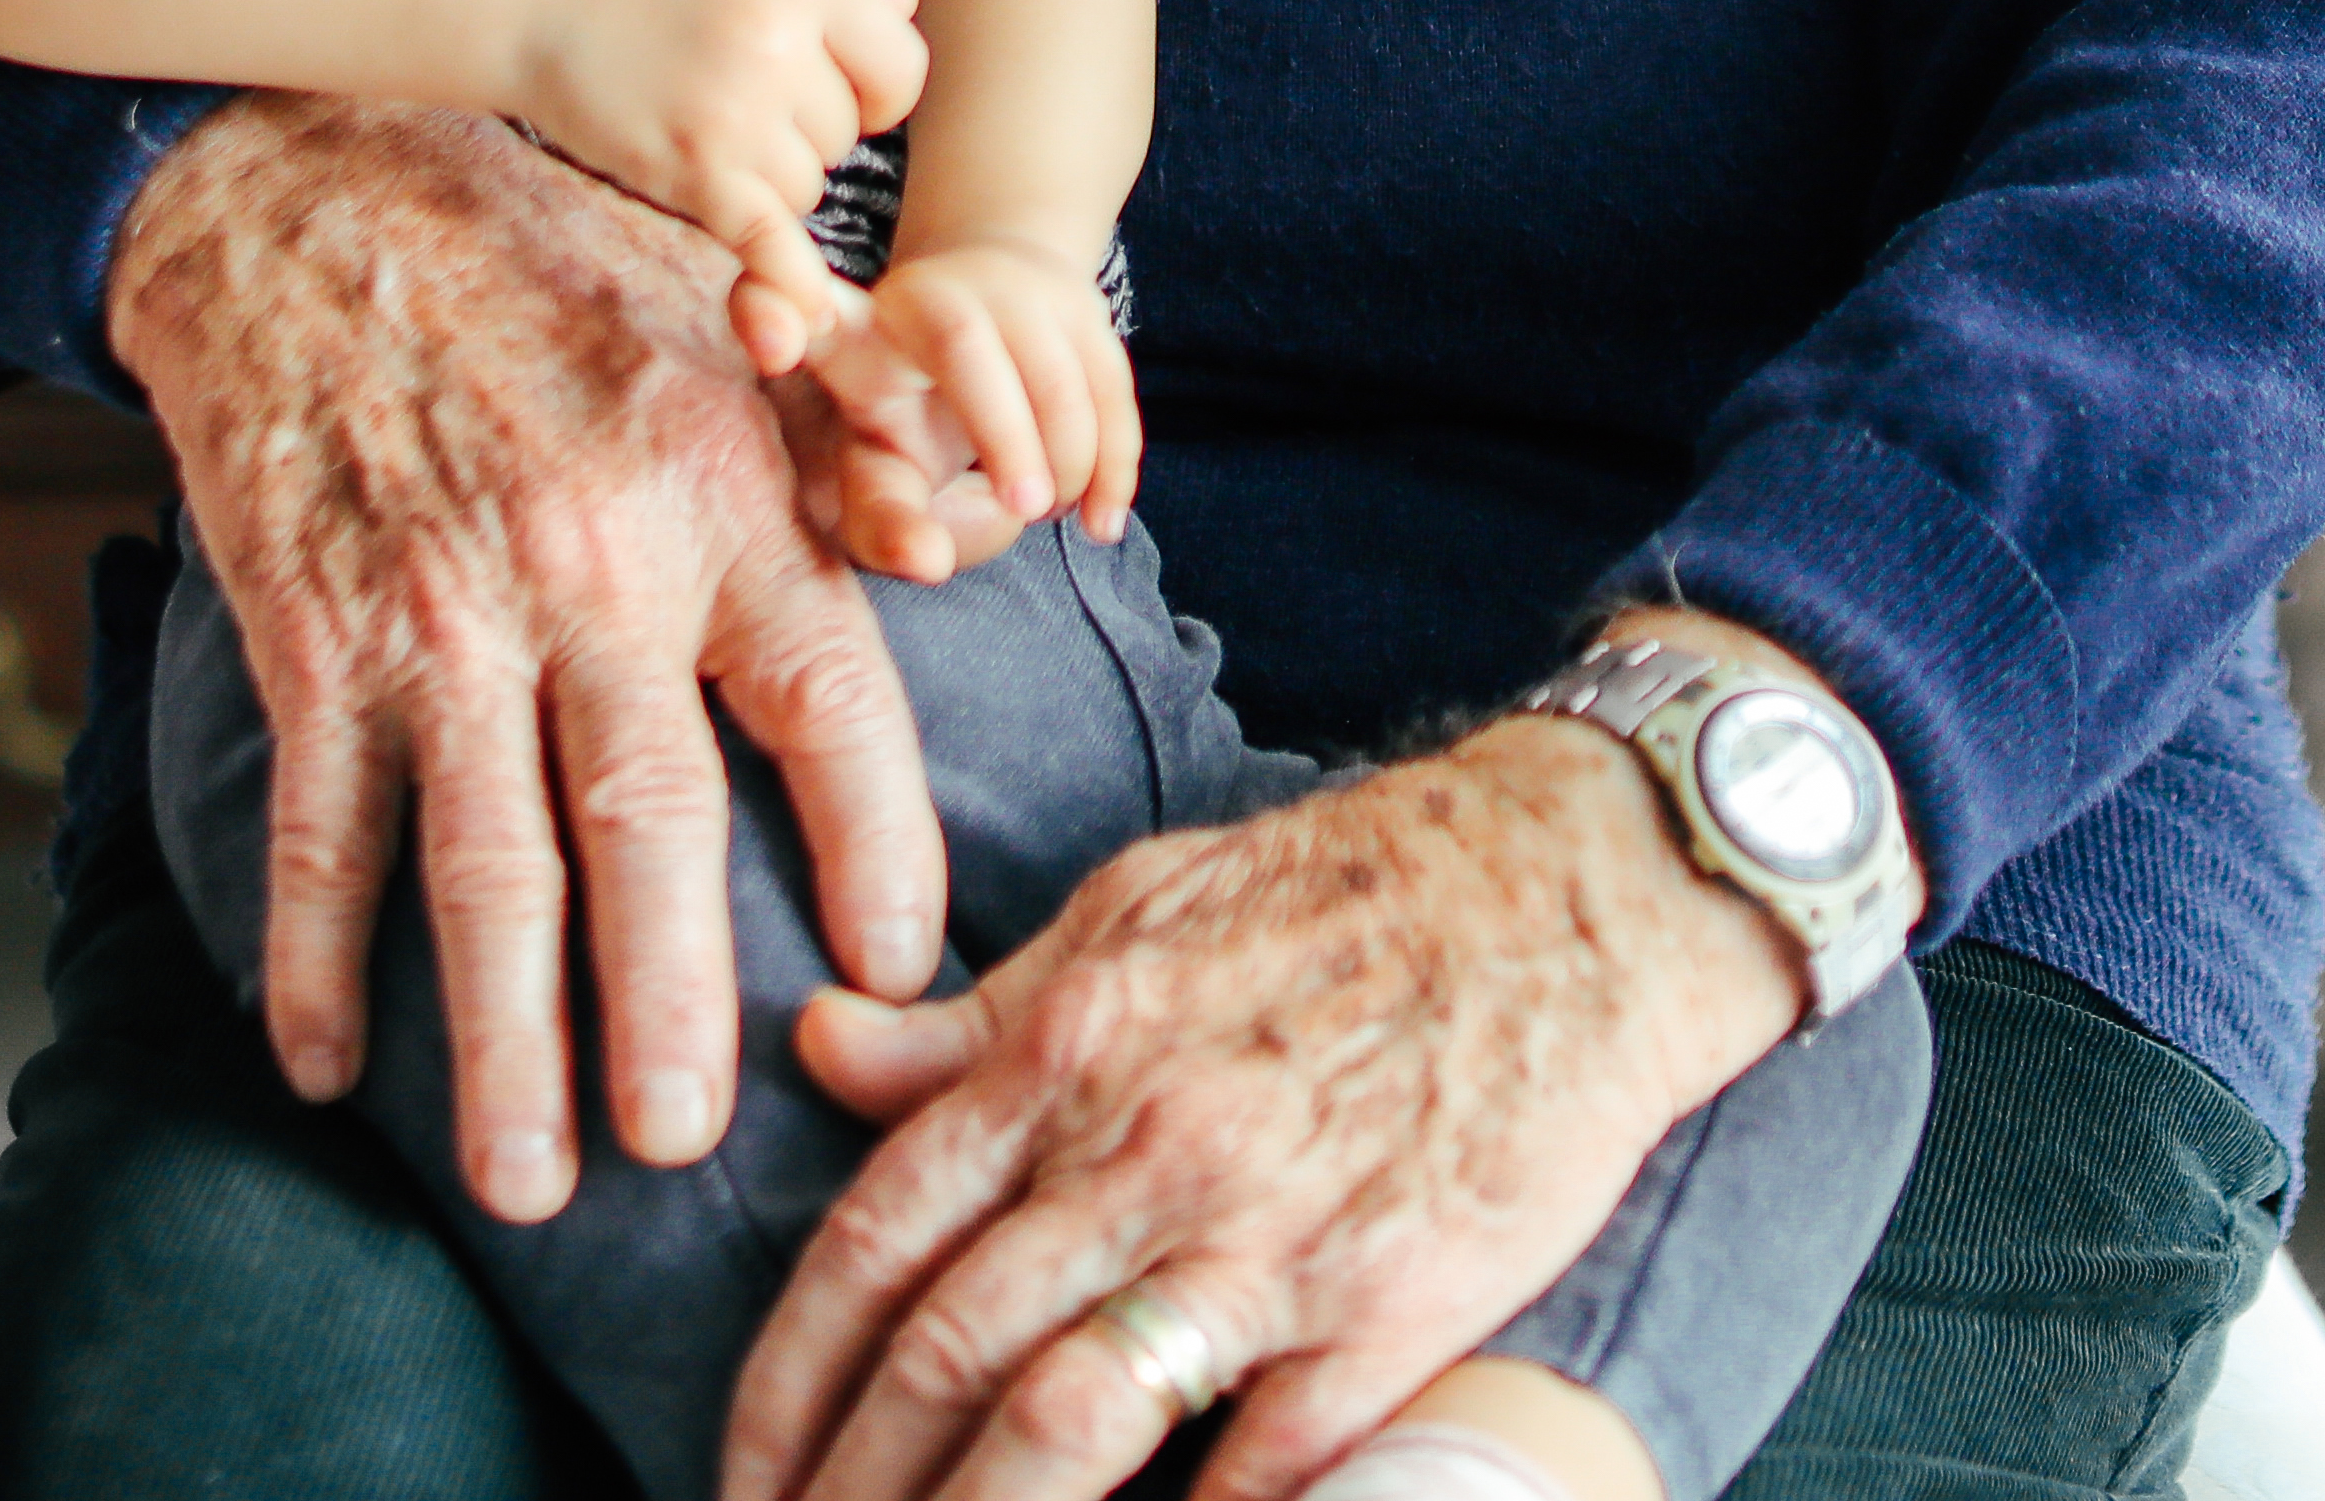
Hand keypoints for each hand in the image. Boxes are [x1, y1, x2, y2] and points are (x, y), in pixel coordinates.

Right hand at [108, 95, 951, 1219]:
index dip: (874, 844)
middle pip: (646, 824)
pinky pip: (322, 822)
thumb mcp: (734, 323)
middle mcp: (591, 563)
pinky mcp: (314, 627)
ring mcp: (439, 609)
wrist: (322, 183)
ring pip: (481, 863)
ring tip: (530, 1182)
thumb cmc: (561, 263)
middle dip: (666, 1006)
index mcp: (719, 495)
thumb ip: (848, 440)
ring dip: (501, 1039)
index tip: (899, 974)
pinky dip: (314, 957)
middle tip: (685, 1150)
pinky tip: (329, 1068)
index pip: (830, 700)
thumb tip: (965, 528)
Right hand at [503, 0, 923, 322]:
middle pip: (847, 136)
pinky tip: (805, 311)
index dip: (877, 89)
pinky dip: (788, 280)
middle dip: (805, 130)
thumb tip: (908, 15)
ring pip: (807, 190)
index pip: (901, 68)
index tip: (837, 89)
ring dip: (769, 179)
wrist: (538, 2)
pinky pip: (769, 241)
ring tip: (707, 128)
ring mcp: (734, 113)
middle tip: (735, 96)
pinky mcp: (693, 172)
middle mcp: (777, 45)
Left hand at [719, 704, 1811, 1500]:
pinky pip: (1262, 1466)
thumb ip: (976, 1012)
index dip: (787, 1388)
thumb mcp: (1137, 908)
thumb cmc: (1356, 889)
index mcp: (1071, 1046)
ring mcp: (1271, 1235)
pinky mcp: (1394, 1308)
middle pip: (945, 1359)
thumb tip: (820, 1051)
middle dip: (849, 1494)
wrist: (1584, 884)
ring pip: (1068, 1424)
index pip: (874, 1247)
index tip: (741, 1478)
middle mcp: (1147, 1146)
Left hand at [803, 238, 1142, 568]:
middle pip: (963, 347)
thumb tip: (929, 559)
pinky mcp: (1079, 305)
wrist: (992, 291)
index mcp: (857, 331)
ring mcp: (1012, 290)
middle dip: (1000, 431)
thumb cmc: (913, 404)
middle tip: (1021, 510)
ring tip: (1052, 514)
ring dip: (1064, 454)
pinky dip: (1113, 460)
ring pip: (1048, 367)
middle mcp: (931, 296)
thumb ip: (882, 518)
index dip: (774, 313)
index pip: (814, 321)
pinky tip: (1101, 521)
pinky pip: (1109, 385)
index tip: (775, 344)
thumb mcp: (878, 452)